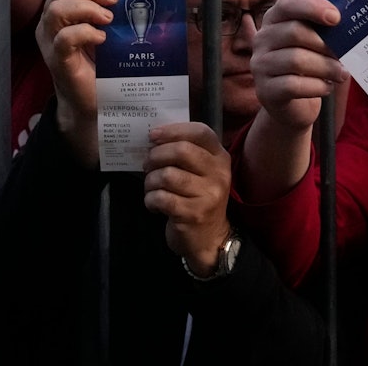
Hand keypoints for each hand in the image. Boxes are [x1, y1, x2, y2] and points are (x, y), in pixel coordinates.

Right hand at [35, 0, 122, 163]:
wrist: (96, 102)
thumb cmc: (103, 64)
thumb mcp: (110, 31)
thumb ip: (113, 11)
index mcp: (65, 12)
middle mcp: (52, 24)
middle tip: (114, 0)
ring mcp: (51, 43)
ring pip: (56, 10)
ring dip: (86, 8)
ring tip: (108, 19)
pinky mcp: (58, 61)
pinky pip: (63, 39)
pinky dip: (84, 33)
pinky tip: (102, 38)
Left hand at [144, 122, 233, 276]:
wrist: (210, 238)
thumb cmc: (198, 199)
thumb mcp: (201, 173)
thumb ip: (186, 154)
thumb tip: (154, 139)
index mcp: (220, 158)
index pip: (201, 132)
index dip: (174, 130)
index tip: (153, 136)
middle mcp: (218, 173)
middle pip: (181, 151)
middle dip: (156, 156)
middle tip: (147, 165)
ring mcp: (208, 194)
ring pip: (167, 175)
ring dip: (150, 181)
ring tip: (151, 188)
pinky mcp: (193, 214)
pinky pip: (161, 198)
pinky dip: (151, 200)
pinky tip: (155, 204)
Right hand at [251, 0, 347, 131]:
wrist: (293, 106)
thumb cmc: (309, 67)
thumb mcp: (314, 44)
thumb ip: (325, 31)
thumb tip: (351, 29)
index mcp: (275, 19)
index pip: (288, 4)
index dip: (312, 7)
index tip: (336, 18)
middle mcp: (262, 39)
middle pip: (294, 32)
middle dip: (325, 44)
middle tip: (346, 54)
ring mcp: (260, 65)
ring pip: (296, 60)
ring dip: (326, 67)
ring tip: (342, 73)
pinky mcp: (265, 90)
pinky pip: (293, 85)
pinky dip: (317, 86)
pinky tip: (327, 87)